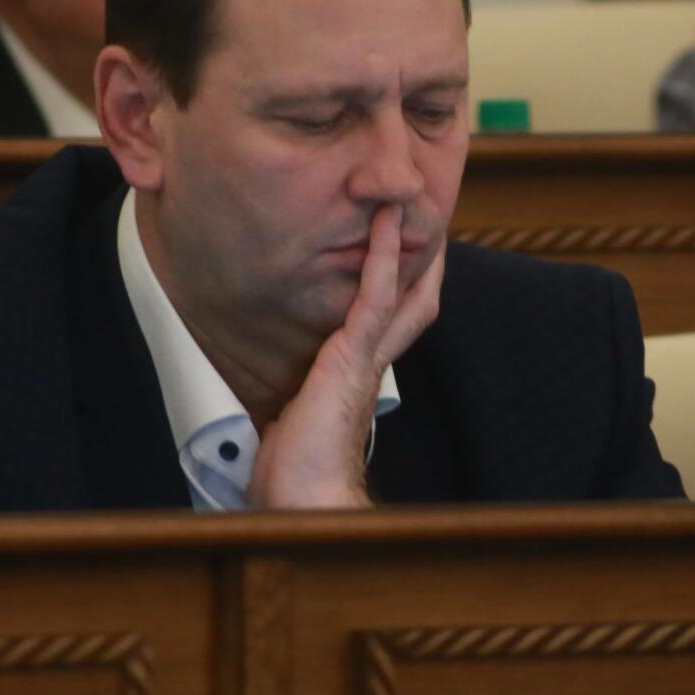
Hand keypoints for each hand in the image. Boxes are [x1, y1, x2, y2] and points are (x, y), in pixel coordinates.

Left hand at [248, 206, 443, 508]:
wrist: (308, 499)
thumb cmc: (298, 473)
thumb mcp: (291, 420)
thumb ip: (291, 398)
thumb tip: (270, 395)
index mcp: (359, 375)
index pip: (389, 319)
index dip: (399, 281)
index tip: (399, 246)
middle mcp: (373, 361)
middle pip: (413, 297)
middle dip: (420, 255)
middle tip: (424, 212)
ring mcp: (368, 356)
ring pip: (402, 287)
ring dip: (403, 239)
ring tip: (402, 195)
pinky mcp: (355, 356)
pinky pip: (376, 296)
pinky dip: (381, 256)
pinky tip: (382, 222)